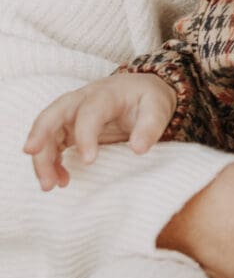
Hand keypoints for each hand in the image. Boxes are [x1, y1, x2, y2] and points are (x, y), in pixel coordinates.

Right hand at [25, 70, 176, 189]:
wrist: (142, 92)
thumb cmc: (148, 100)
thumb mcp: (158, 108)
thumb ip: (150, 127)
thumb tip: (138, 149)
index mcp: (106, 93)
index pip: (89, 112)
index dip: (86, 135)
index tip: (89, 161)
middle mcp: (82, 100)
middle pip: (53, 114)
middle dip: (40, 134)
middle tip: (32, 155)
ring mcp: (72, 114)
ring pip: (46, 131)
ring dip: (42, 157)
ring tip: (48, 185)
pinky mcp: (68, 128)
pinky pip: (51, 144)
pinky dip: (50, 162)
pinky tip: (59, 181)